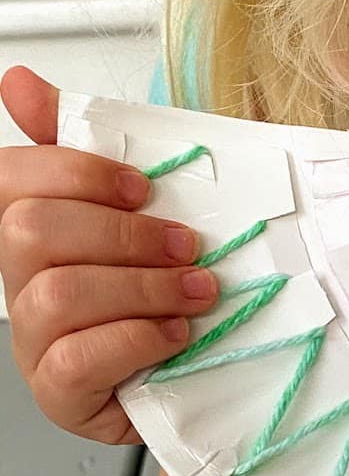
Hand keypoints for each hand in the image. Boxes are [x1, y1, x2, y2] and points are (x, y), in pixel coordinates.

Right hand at [0, 65, 217, 442]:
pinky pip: (76, 361)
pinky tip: (176, 334)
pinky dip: (137, 339)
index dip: (74, 171)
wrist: (201, 370)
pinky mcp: (60, 393)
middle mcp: (20, 281)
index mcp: (33, 228)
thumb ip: (88, 147)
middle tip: (188, 246)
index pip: (10, 177)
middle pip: (31, 231)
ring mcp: (34, 340)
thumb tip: (19, 82)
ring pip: (58, 294)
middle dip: (125, 234)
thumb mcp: (147, 208)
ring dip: (144, 288)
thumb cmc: (169, 285)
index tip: (141, 186)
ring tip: (198, 291)